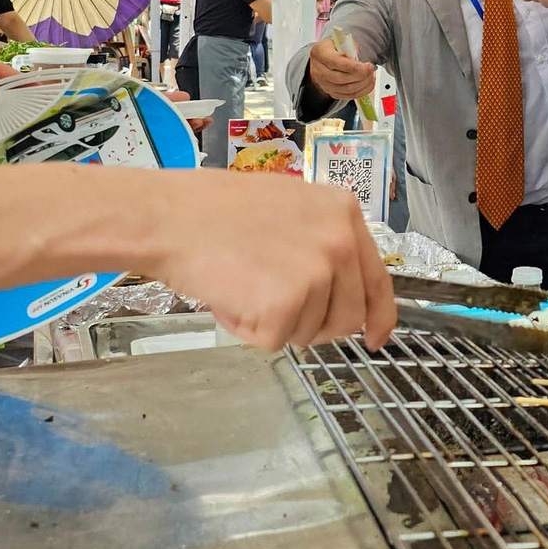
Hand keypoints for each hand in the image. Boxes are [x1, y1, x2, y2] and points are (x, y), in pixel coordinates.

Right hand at [158, 175, 395, 351]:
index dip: (379, 316)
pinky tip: (228, 297)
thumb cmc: (213, 210)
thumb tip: (338, 287)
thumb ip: (321, 242)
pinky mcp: (285, 304)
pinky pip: (274, 340)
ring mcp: (316, 273)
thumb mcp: (289, 208)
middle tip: (274, 307)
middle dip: (315, 324)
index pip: (377, 279)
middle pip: (348, 316)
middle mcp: (339, 242)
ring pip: (309, 332)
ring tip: (241, 284)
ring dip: (274, 322)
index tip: (376, 337)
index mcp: (343, 213)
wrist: (169, 216)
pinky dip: (246, 329)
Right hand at [307, 36, 375, 99]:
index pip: (335, 63)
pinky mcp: (332, 92)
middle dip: (361, 75)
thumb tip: (358, 59)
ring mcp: (324, 84)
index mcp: (320, 53)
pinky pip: (349, 95)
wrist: (324, 58)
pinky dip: (362, 91)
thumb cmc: (334, 48)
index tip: (366, 66)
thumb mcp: (342, 41)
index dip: (352, 66)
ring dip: (363, 83)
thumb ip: (350, 47)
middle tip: (371, 68)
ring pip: (347, 89)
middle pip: (341, 78)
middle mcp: (319, 70)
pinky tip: (368, 83)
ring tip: (371, 75)